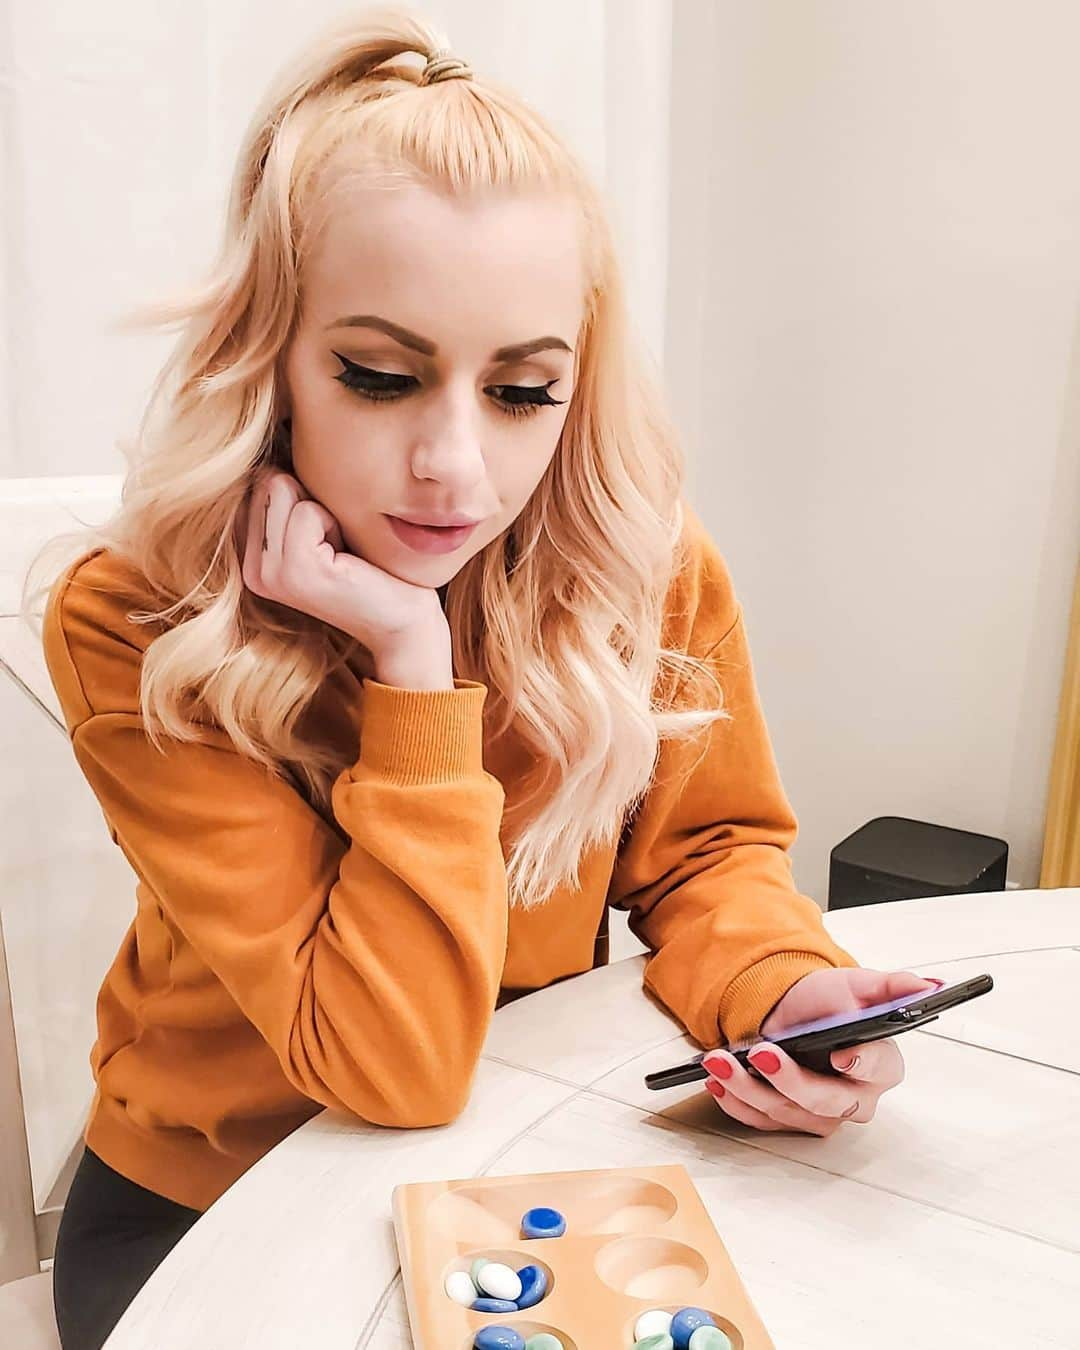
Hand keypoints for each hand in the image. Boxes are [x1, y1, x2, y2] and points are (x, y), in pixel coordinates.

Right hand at [238, 470, 449, 655]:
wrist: (404, 619)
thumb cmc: (372, 566)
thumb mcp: (323, 526)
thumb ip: (292, 494)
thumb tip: (280, 433)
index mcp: (253, 557)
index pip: (260, 480)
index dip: (305, 495)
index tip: (327, 537)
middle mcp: (253, 569)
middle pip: (269, 480)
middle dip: (313, 501)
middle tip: (338, 546)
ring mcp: (269, 574)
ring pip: (283, 489)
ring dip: (326, 512)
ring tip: (342, 551)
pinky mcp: (296, 572)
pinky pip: (307, 511)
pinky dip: (334, 523)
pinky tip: (347, 559)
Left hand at [701, 967, 938, 1135]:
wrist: (791, 1010)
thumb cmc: (829, 1002)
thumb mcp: (857, 985)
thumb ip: (890, 987)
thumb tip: (925, 986)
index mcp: (881, 1066)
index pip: (878, 1071)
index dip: (862, 1064)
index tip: (840, 1053)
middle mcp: (854, 1097)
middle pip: (825, 1101)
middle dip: (790, 1079)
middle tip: (761, 1052)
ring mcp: (819, 1113)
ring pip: (786, 1112)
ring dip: (749, 1089)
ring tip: (720, 1060)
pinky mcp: (787, 1118)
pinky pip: (761, 1120)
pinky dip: (736, 1102)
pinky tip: (717, 1080)